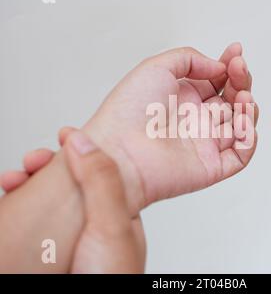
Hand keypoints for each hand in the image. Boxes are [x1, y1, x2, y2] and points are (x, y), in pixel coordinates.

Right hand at [0, 128, 145, 273]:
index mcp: (117, 214)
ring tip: (13, 180)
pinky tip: (9, 201)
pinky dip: (15, 208)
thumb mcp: (113, 227)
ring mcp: (67, 237)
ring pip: (45, 201)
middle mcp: (93, 224)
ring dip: (27, 184)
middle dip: (47, 166)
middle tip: (31, 161)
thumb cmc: (110, 282)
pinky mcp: (44, 252)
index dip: (81, 151)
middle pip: (68, 184)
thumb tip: (83, 141)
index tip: (65, 134)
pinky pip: (28, 223)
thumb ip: (102, 183)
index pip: (99, 172)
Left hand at [83, 43, 258, 213]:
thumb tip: (218, 68)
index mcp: (184, 98)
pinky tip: (242, 118)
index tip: (236, 52)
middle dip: (240, 81)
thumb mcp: (155, 67)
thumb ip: (189, 59)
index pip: (217, 81)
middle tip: (238, 69)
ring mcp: (205, 143)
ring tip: (241, 95)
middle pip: (232, 100)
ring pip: (241, 125)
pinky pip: (241, 154)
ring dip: (247, 107)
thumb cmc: (127, 112)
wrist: (119, 152)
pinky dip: (248, 137)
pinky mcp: (212, 166)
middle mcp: (196, 120)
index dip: (229, 66)